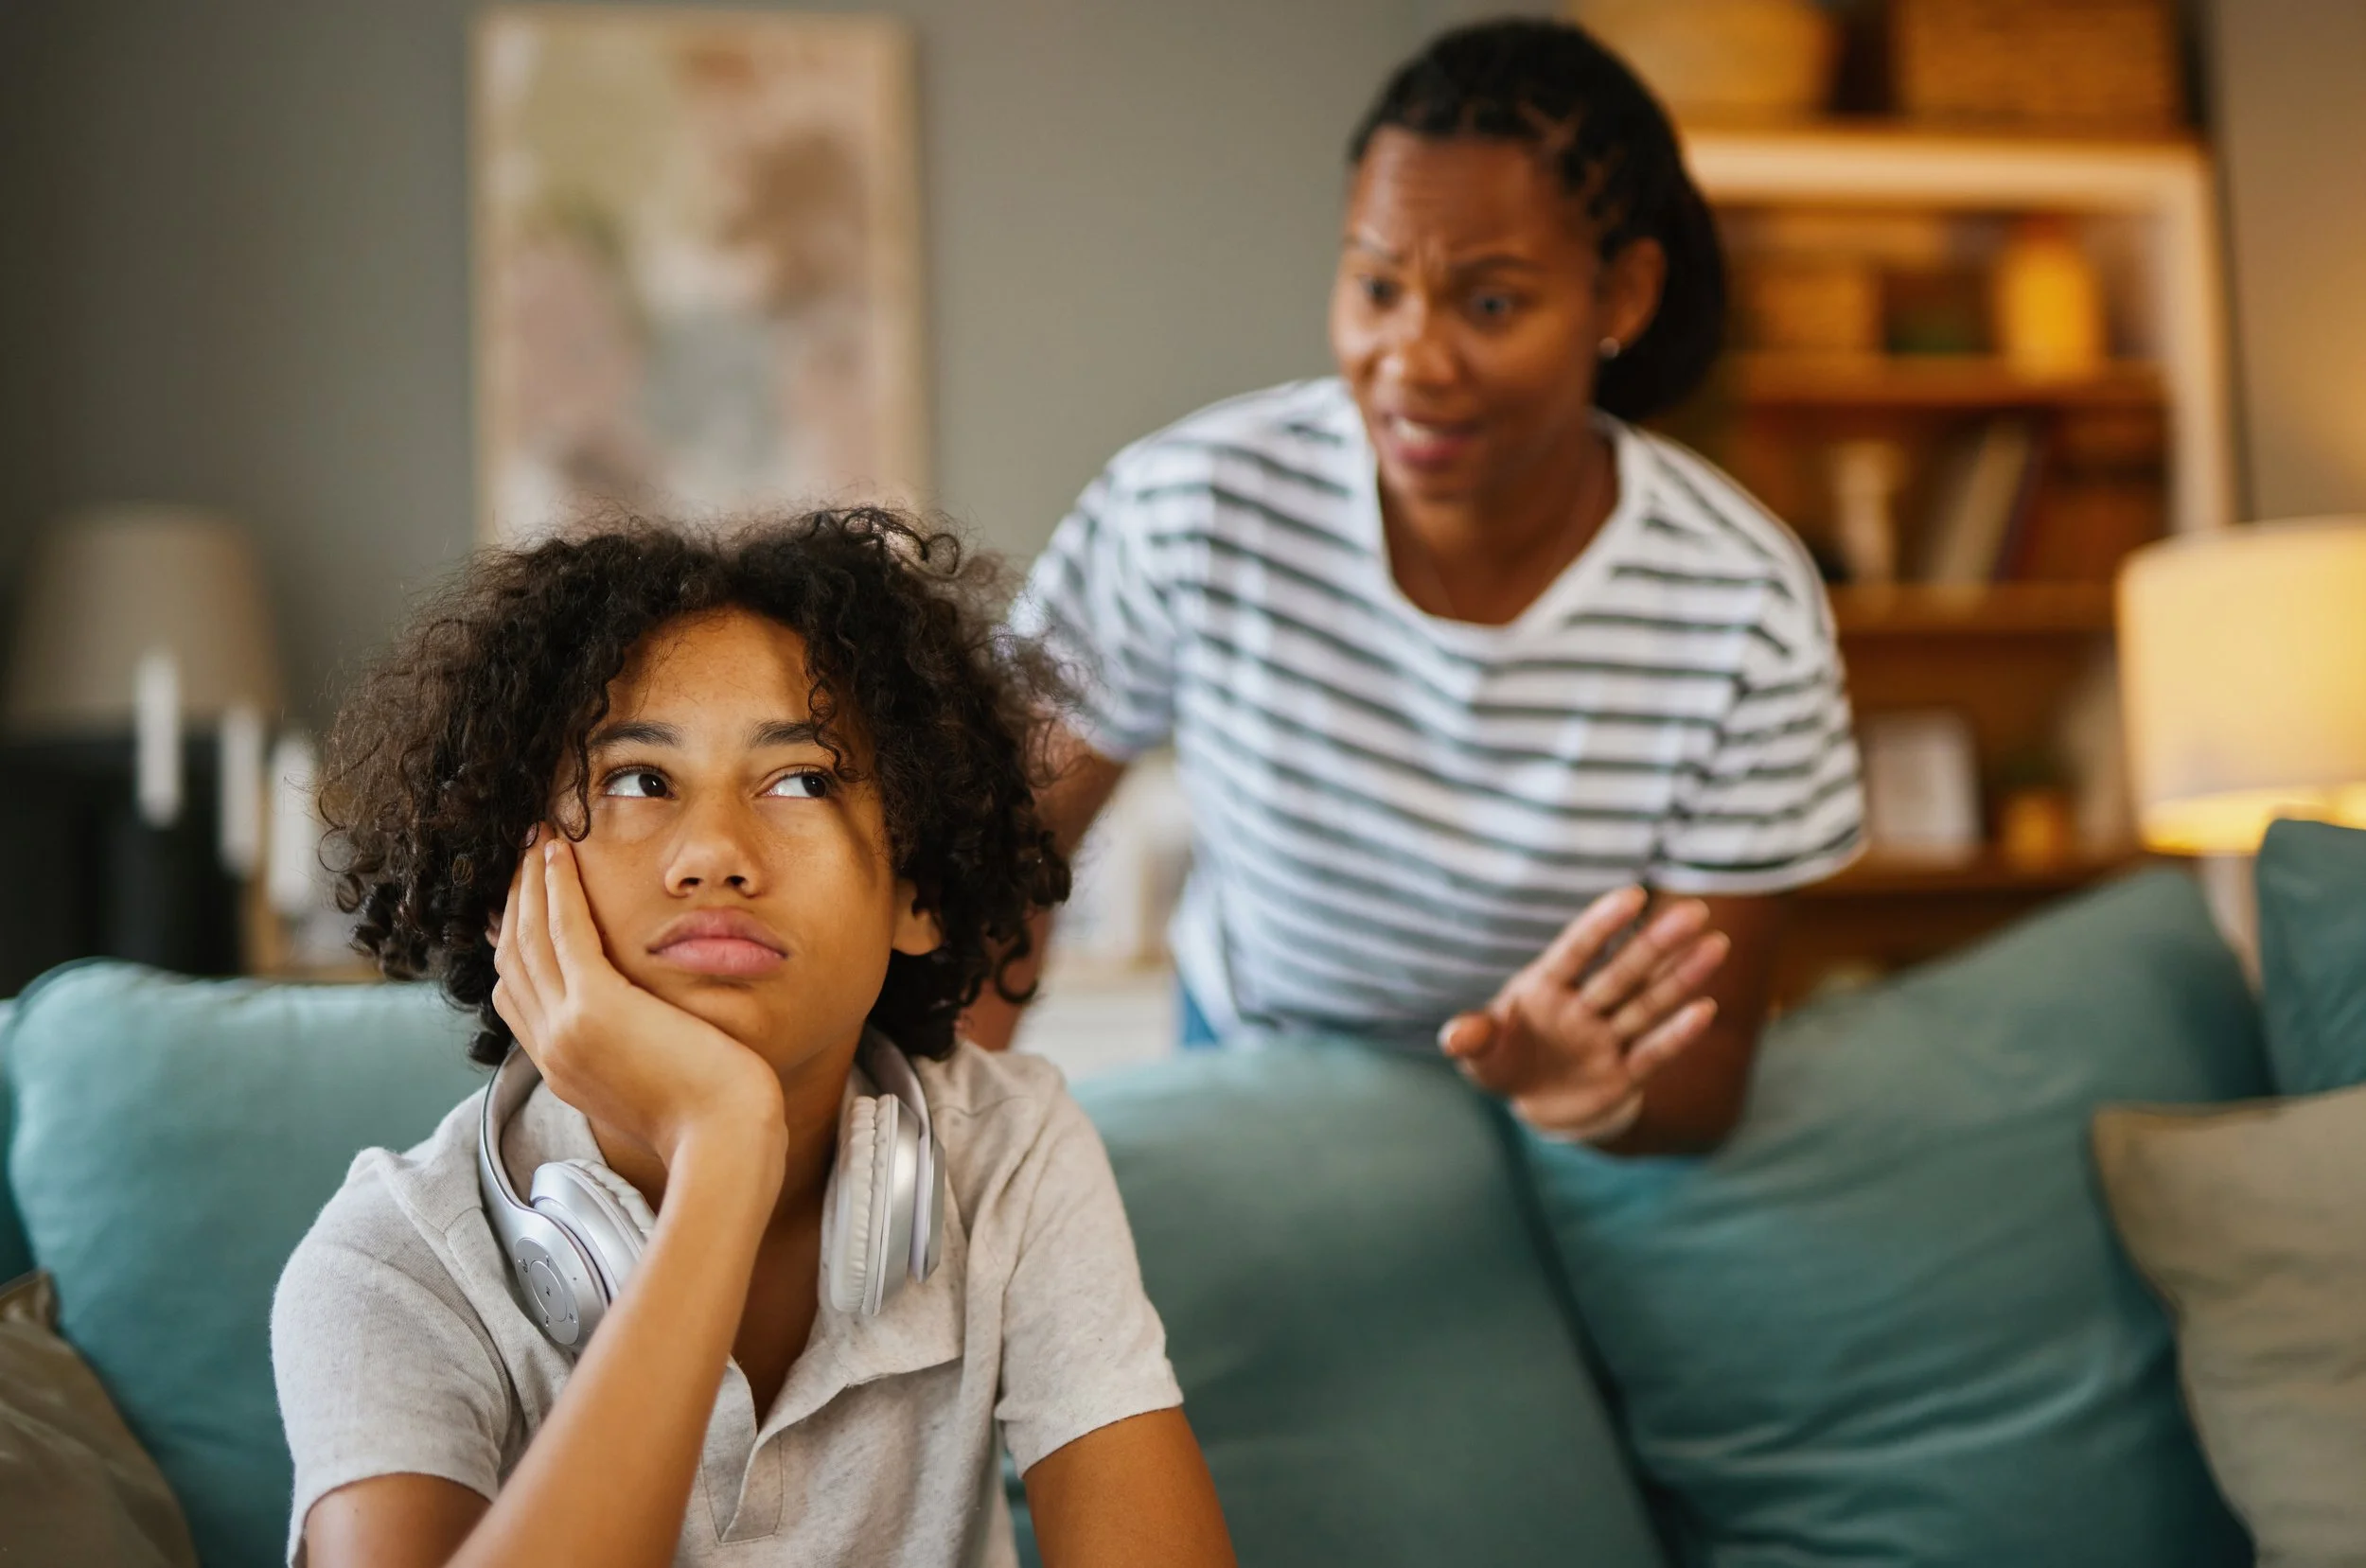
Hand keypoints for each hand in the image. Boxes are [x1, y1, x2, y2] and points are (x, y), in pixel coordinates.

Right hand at [489, 831, 785, 1174]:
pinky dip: (556, 887)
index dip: (513, 943)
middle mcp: (551, 1048)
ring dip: (530, 881)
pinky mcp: (595, 1008)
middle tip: (522, 854)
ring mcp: (566, 1029)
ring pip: (530, 938)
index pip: (517, 995)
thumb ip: (636, 1054)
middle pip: (513, 960)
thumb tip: (649, 1030)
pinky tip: (558, 853)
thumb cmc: (714, 1120)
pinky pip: (563, 931)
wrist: (725, 1143)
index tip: (521, 903)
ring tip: (537, 837)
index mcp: (563, 1067)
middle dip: (514, 901)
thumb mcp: (656, 1086)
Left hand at [1439, 886, 1729, 1141]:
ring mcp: (1606, 1038)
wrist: (1535, 1103)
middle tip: (1694, 912)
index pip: (1575, 951)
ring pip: (1647, 1004)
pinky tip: (1706, 1009)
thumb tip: (1455, 1038)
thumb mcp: (1481, 1055)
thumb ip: (1473, 1040)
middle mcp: (1582, 1007)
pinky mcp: (1624, 1074)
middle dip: (1656, 944)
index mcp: (1545, 988)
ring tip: (1717, 945)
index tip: (1632, 896)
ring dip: (1681, 977)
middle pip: (1622, 972)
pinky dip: (1677, 1035)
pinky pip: (1653, 1052)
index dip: (1601, 925)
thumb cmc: (1505, 1061)